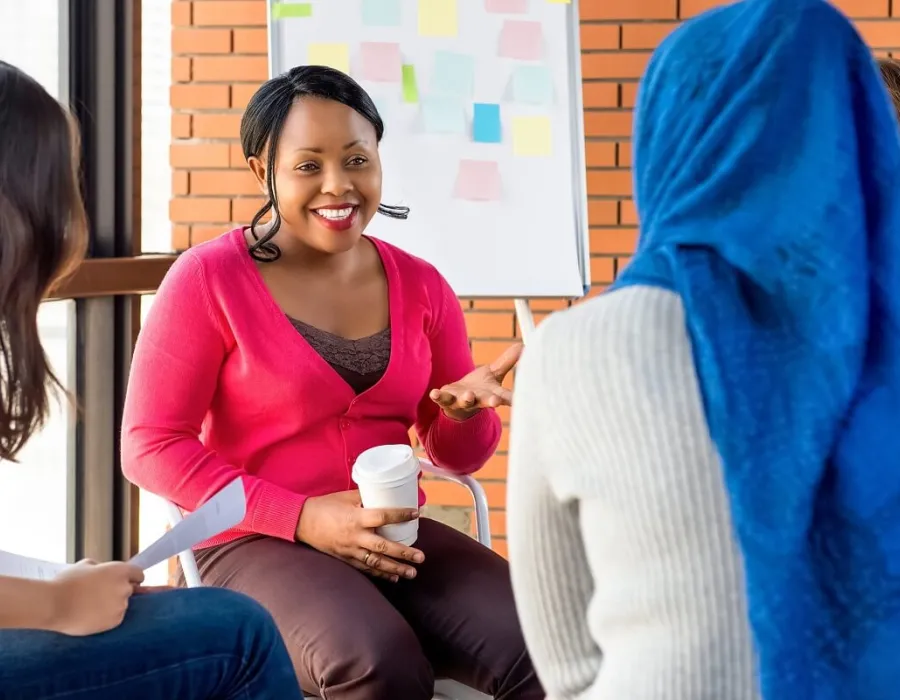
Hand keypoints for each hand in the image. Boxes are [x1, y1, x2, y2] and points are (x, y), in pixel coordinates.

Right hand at [48, 560, 143, 635]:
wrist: (54, 605)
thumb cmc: (67, 583)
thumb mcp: (85, 565)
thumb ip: (101, 567)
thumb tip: (104, 571)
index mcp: (120, 571)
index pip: (138, 574)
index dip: (132, 577)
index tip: (126, 581)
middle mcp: (124, 588)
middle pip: (129, 589)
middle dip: (118, 591)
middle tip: (100, 594)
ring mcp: (120, 606)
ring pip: (121, 604)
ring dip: (112, 605)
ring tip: (91, 606)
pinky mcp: (114, 621)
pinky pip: (115, 618)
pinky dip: (107, 617)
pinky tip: (91, 615)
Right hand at [295, 491, 423, 582]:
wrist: (301, 522)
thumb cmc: (325, 505)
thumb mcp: (346, 496)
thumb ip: (367, 497)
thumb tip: (387, 493)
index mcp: (355, 518)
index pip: (382, 516)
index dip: (400, 515)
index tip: (415, 514)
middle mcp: (355, 536)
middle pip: (383, 547)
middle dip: (404, 554)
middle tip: (421, 558)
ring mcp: (350, 550)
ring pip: (376, 563)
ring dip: (395, 569)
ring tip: (412, 573)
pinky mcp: (345, 558)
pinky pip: (365, 569)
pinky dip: (380, 574)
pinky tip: (394, 578)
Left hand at [430, 342, 522, 420]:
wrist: (457, 404)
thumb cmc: (479, 388)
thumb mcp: (494, 374)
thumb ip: (508, 361)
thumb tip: (524, 345)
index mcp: (492, 394)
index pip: (506, 397)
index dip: (513, 399)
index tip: (520, 401)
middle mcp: (478, 400)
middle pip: (486, 401)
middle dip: (491, 401)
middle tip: (496, 401)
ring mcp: (461, 401)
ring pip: (465, 401)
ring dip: (467, 399)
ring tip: (468, 396)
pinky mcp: (446, 400)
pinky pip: (441, 399)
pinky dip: (438, 396)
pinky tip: (434, 393)